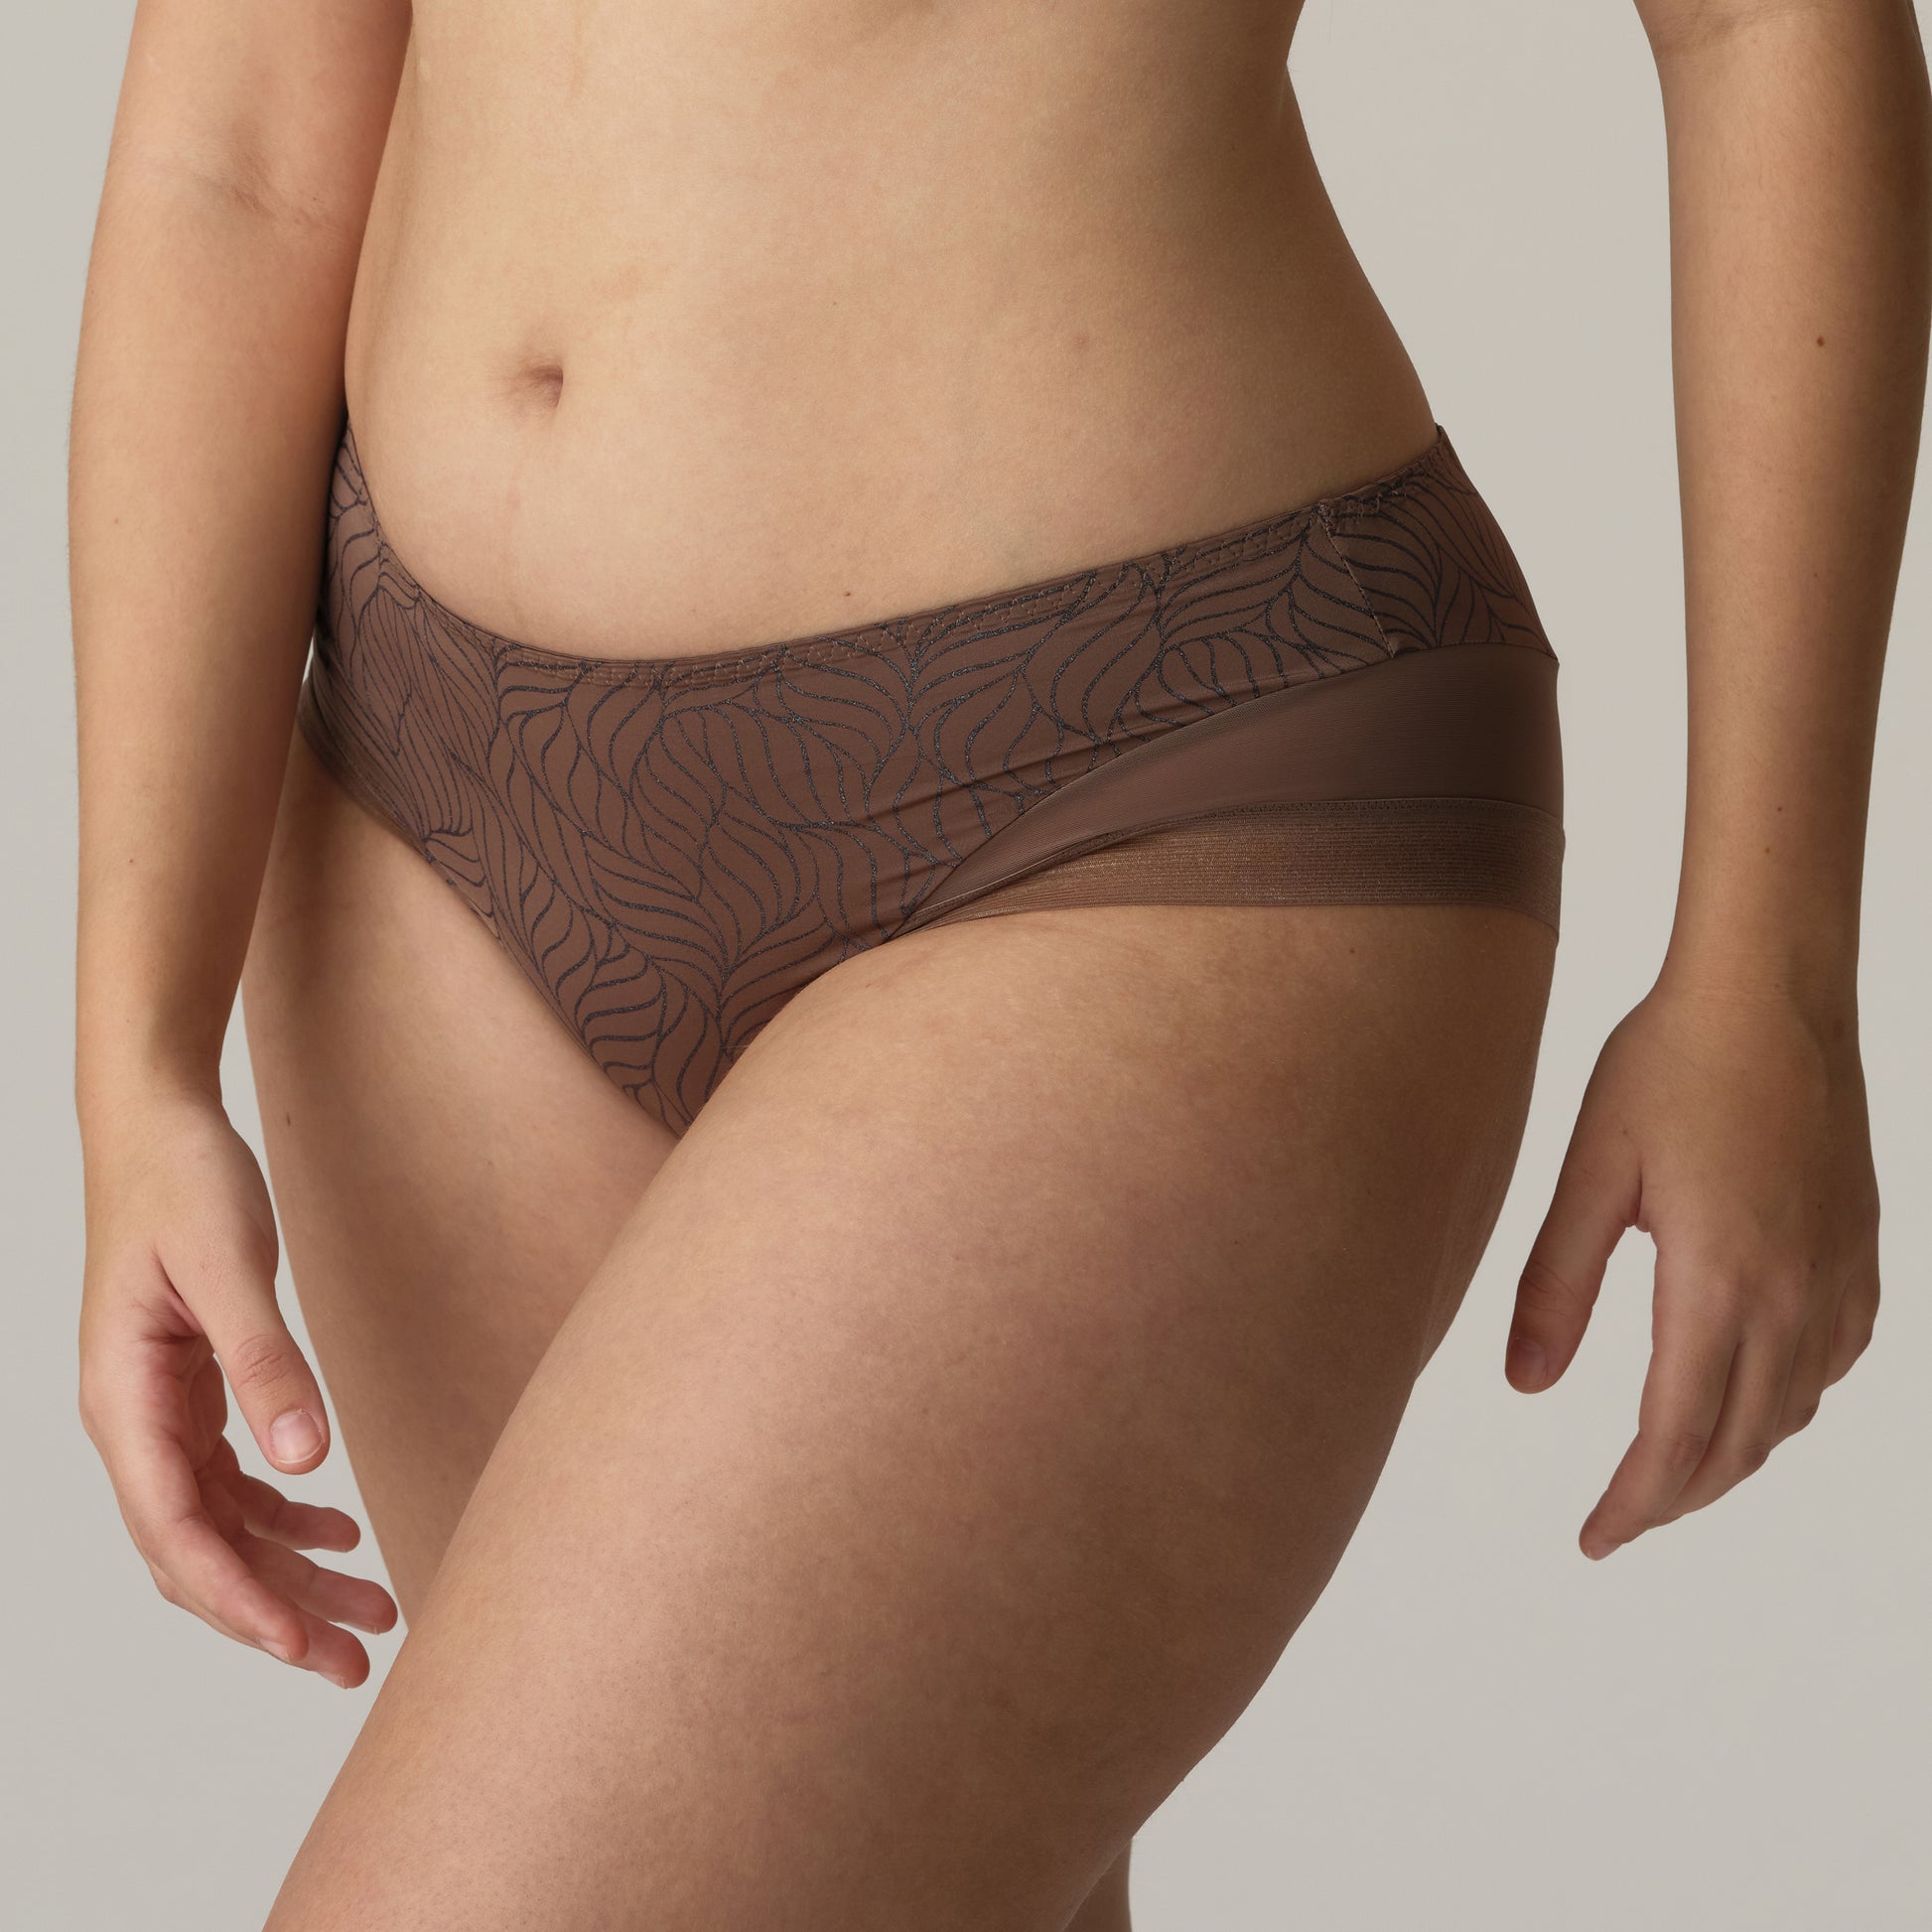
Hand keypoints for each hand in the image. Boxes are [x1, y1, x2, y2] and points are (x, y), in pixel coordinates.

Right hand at [77, 1084, 397, 1681]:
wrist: (158, 1127)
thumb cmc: (182, 1184)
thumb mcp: (228, 1268)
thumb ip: (264, 1363)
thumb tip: (305, 1461)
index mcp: (125, 1403)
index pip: (175, 1532)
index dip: (235, 1597)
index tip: (299, 1645)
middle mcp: (135, 1423)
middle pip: (201, 1551)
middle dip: (274, 1613)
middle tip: (357, 1661)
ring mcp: (162, 1413)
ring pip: (224, 1526)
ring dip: (291, 1574)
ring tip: (372, 1613)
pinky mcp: (195, 1393)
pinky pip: (236, 1483)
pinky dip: (288, 1518)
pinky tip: (343, 1535)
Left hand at [1507, 975, 1879, 1557]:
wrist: (1771, 994)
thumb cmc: (1669, 1067)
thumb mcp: (1591, 1172)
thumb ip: (1557, 1284)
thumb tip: (1524, 1385)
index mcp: (1719, 1284)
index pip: (1676, 1438)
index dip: (1634, 1504)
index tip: (1595, 1539)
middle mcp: (1794, 1298)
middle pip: (1738, 1445)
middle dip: (1676, 1496)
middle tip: (1618, 1518)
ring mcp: (1839, 1278)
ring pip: (1790, 1413)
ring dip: (1729, 1455)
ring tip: (1668, 1468)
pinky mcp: (1860, 1254)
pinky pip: (1830, 1366)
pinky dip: (1784, 1403)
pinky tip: (1745, 1391)